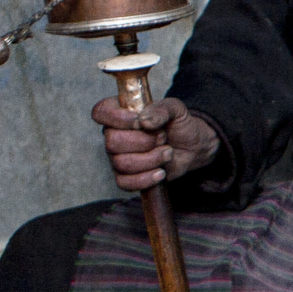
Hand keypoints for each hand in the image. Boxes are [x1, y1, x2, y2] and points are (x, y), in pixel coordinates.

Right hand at [95, 96, 219, 191]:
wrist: (191, 147)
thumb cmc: (178, 125)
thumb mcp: (176, 109)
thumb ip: (161, 108)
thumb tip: (144, 120)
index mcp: (121, 113)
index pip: (100, 112)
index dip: (117, 118)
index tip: (140, 122)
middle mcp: (114, 135)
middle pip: (112, 141)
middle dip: (144, 141)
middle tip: (163, 137)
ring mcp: (118, 157)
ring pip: (122, 163)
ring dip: (151, 159)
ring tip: (167, 152)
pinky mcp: (126, 176)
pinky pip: (125, 183)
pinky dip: (146, 179)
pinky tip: (161, 172)